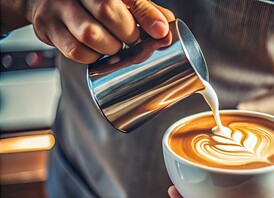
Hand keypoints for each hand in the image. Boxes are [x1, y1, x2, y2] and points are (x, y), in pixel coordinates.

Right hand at [25, 0, 174, 63]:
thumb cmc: (92, 2)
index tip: (161, 32)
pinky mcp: (48, 27)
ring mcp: (59, 7)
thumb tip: (166, 28)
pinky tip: (96, 52)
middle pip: (108, 12)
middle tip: (132, 39)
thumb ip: (144, 11)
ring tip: (114, 45)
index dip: (147, 15)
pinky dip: (92, 57)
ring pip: (90, 34)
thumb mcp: (121, 0)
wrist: (48, 1)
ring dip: (110, 48)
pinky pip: (76, 51)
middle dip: (127, 34)